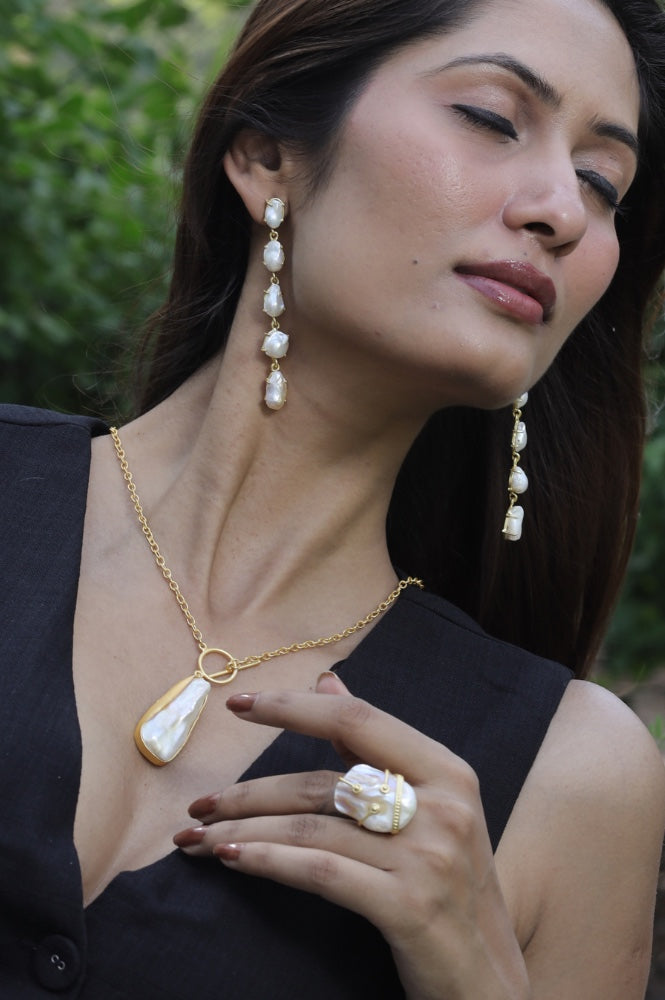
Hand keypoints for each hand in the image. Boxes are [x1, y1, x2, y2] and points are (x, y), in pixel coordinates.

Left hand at [173, 674, 528, 999]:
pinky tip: (230, 858)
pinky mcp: (408, 906)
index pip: (357, 719)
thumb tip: (327, 681)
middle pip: (323, 780)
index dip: (293, 708)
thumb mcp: (431, 806)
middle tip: (200, 802)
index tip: (239, 705)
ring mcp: (427, 856)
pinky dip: (268, 861)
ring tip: (198, 837)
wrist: (488, 977)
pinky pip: (321, 871)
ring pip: (312, 826)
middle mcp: (442, 805)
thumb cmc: (451, 883)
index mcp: (447, 770)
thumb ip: (377, 745)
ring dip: (243, 830)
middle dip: (250, 791)